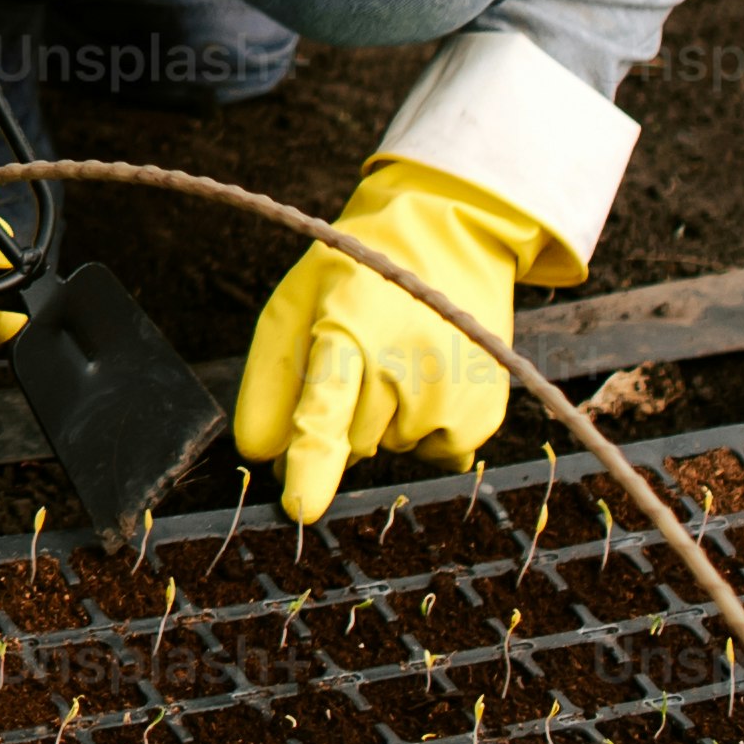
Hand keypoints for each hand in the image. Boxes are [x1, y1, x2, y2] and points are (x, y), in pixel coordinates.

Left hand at [235, 155, 550, 522]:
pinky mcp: (485, 415)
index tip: (301, 507)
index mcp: (350, 331)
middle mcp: (407, 366)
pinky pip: (433, 452)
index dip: (311, 462)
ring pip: (390, 448)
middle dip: (343, 417)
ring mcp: (452, 393)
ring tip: (401, 355)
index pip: (325, 406)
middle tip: (360, 357)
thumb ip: (271, 381)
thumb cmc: (357, 274)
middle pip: (350, 442)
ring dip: (384, 419)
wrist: (450, 237)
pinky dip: (424, 427)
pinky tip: (430, 376)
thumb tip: (258, 455)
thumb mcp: (298, 304)